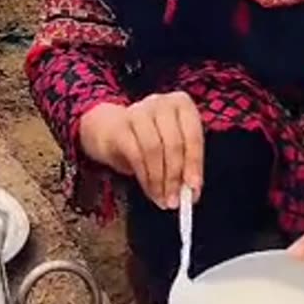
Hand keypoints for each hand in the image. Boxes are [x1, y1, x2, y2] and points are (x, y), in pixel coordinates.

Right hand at [77, 93, 203, 208]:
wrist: (108, 128)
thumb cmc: (148, 137)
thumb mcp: (170, 148)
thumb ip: (183, 166)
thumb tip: (191, 193)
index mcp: (180, 104)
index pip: (193, 134)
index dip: (194, 163)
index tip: (193, 188)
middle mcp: (160, 103)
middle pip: (173, 143)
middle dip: (175, 176)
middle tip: (176, 200)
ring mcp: (138, 110)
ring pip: (154, 149)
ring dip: (159, 179)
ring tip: (162, 199)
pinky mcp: (119, 124)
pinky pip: (135, 154)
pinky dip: (145, 176)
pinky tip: (149, 190)